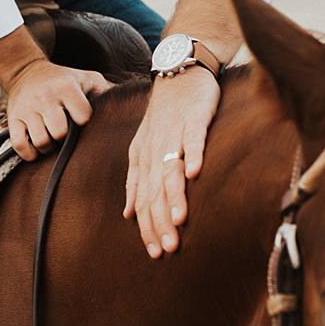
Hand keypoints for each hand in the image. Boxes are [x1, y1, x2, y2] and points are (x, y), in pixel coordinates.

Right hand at [6, 60, 109, 160]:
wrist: (26, 71)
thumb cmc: (63, 79)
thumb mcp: (86, 78)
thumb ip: (106, 89)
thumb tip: (130, 101)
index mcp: (66, 88)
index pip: (82, 116)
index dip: (84, 122)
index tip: (81, 120)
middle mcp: (46, 97)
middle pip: (59, 133)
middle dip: (65, 138)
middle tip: (65, 135)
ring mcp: (27, 109)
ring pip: (41, 141)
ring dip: (49, 147)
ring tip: (52, 141)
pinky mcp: (14, 119)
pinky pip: (20, 145)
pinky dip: (30, 153)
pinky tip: (37, 149)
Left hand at [124, 68, 219, 256]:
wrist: (178, 72)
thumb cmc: (166, 115)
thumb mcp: (145, 149)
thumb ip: (137, 181)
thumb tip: (128, 215)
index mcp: (142, 159)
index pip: (142, 200)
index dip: (148, 228)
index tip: (155, 253)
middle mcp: (154, 150)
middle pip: (154, 191)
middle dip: (160, 222)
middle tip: (169, 249)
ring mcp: (173, 134)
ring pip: (170, 169)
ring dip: (174, 196)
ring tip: (179, 220)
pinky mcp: (194, 119)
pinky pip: (193, 139)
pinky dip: (193, 155)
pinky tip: (196, 174)